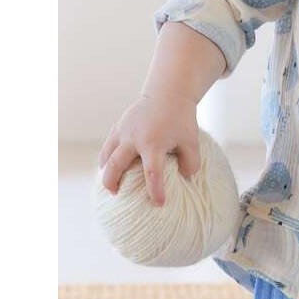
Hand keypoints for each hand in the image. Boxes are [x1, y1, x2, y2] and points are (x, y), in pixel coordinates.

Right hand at [97, 90, 200, 205]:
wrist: (167, 94)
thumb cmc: (181, 119)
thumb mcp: (192, 141)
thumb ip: (191, 162)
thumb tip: (184, 178)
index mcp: (153, 143)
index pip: (152, 173)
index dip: (155, 191)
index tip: (159, 204)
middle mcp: (133, 138)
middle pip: (115, 165)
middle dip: (112, 183)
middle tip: (116, 195)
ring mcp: (123, 131)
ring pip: (106, 155)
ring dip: (106, 171)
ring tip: (110, 184)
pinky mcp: (118, 126)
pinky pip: (107, 145)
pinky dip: (106, 157)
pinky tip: (108, 167)